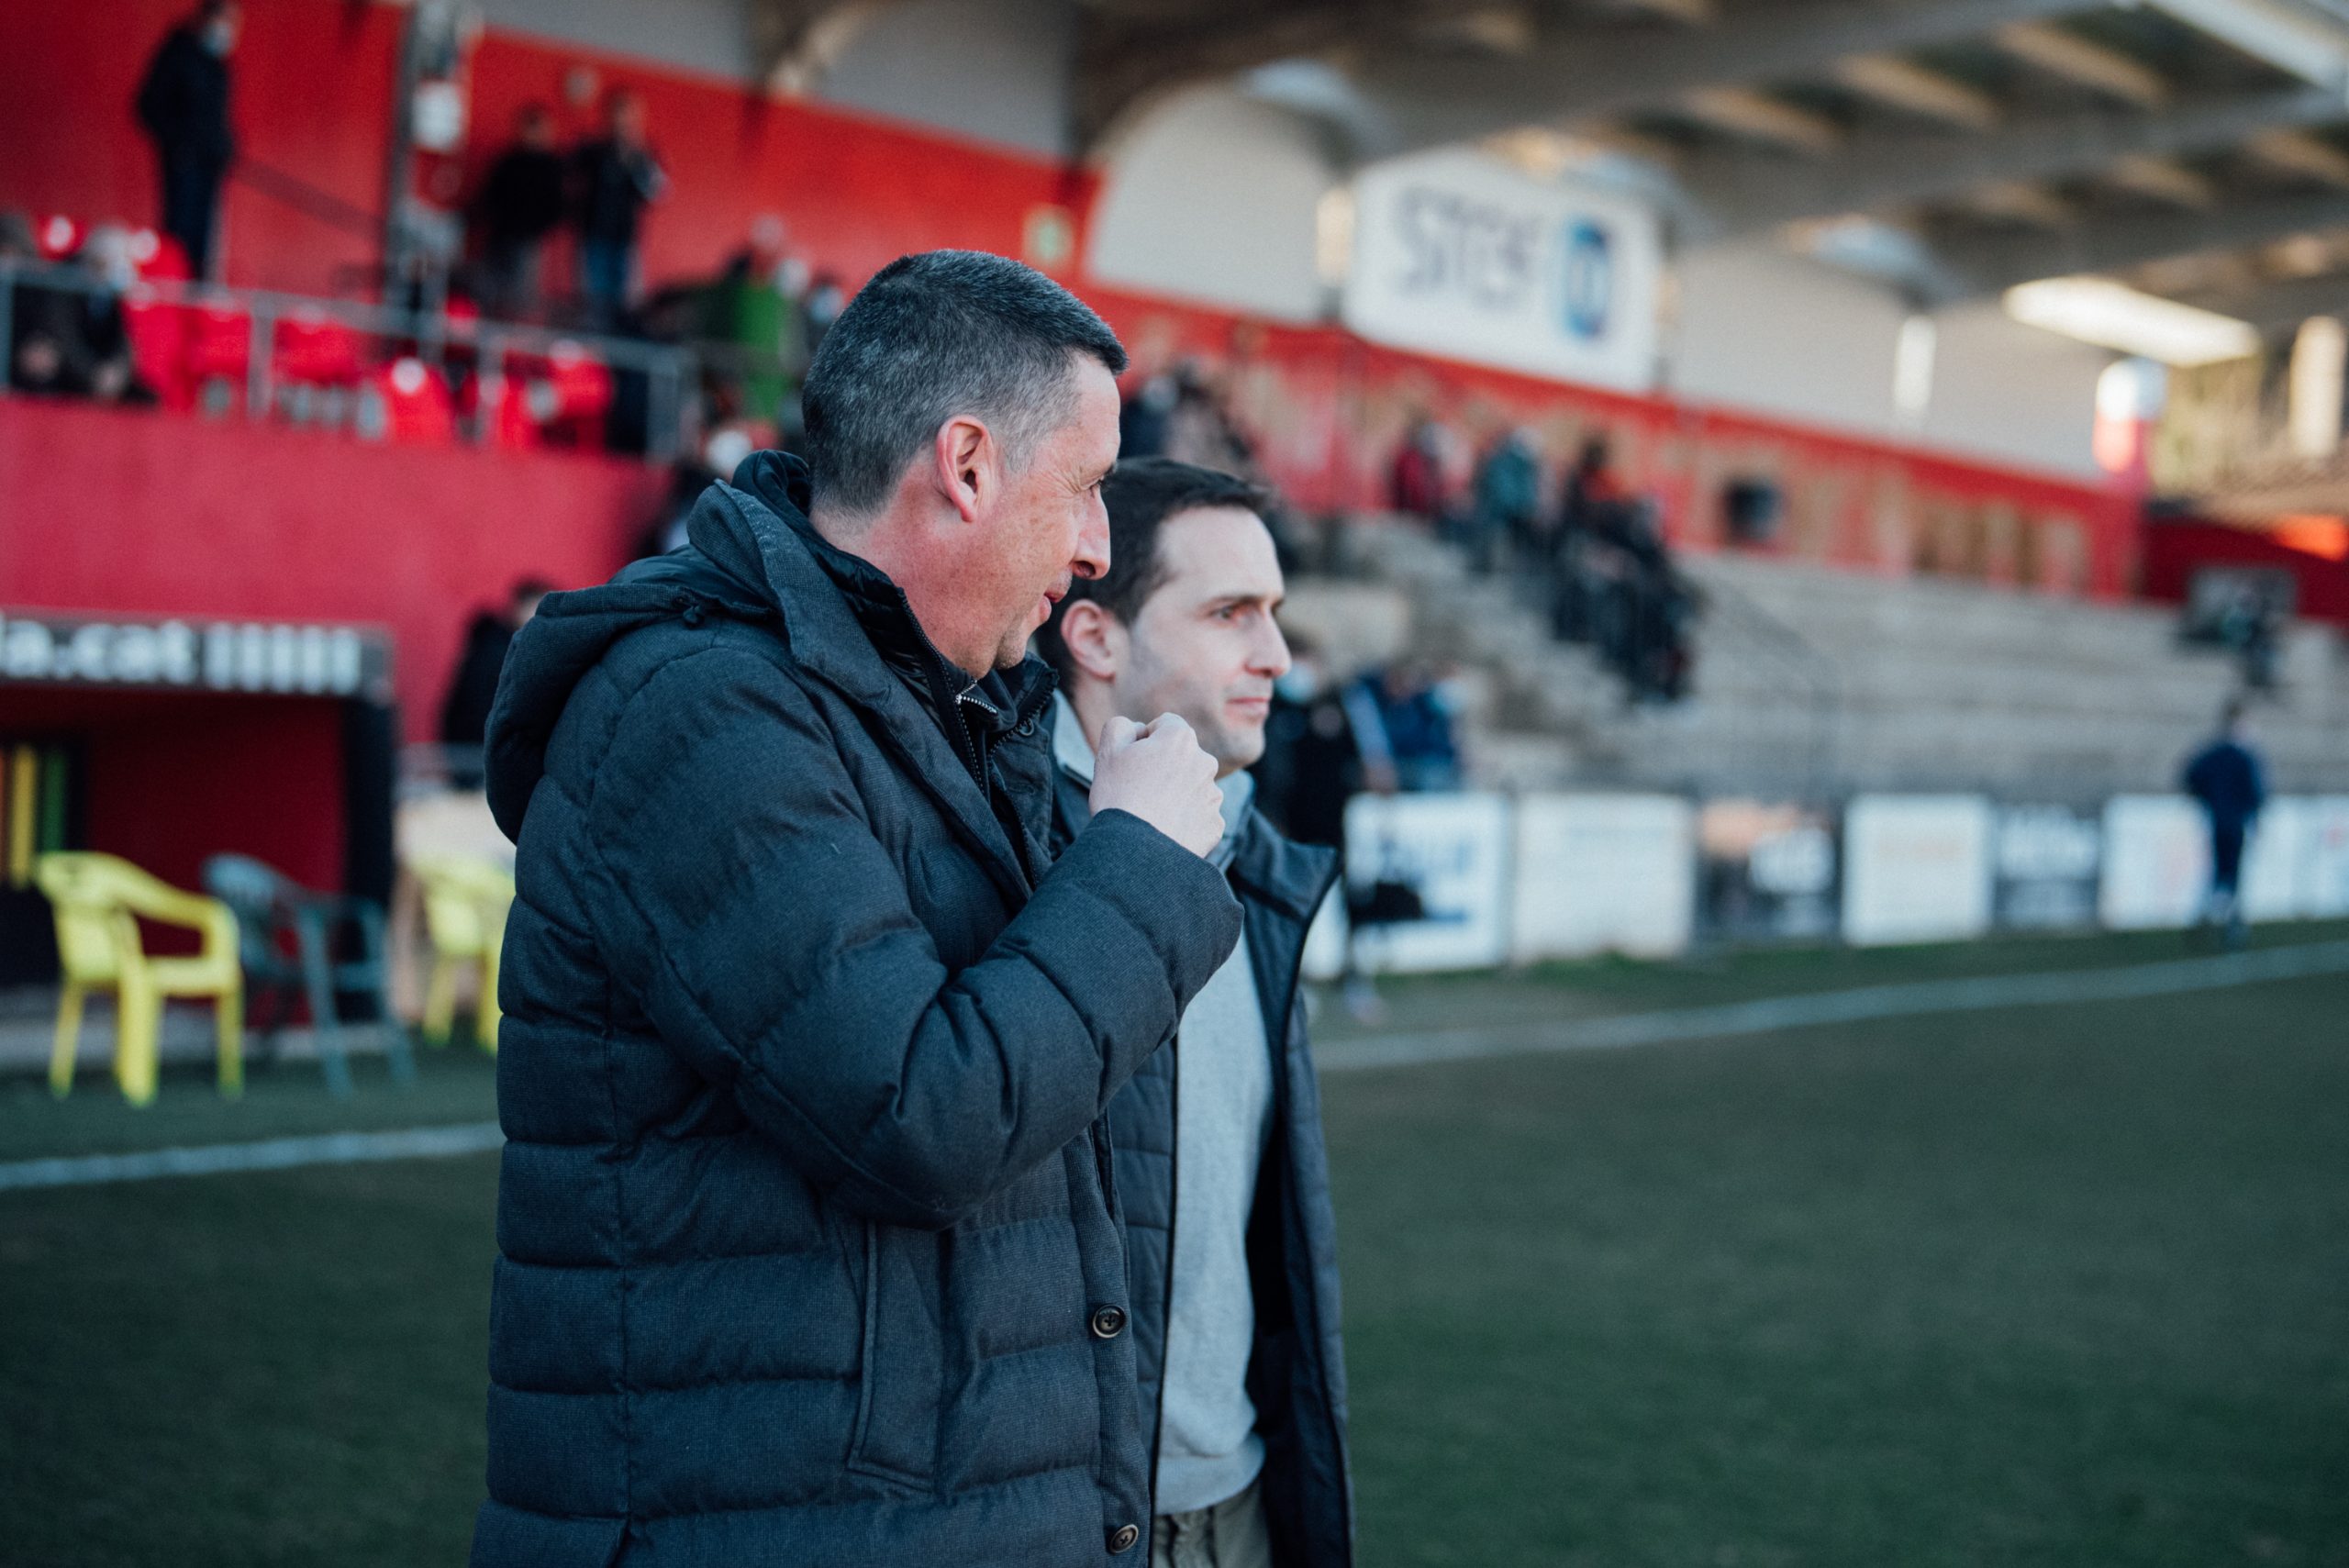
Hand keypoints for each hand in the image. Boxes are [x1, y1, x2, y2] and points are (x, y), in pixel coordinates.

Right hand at [1089, 713, 1224, 857]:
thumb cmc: (1118, 797)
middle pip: (1182, 756)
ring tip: (1151, 812)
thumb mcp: (1107, 750)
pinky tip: (1165, 830)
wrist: (1135, 853)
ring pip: (1192, 786)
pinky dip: (1185, 820)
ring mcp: (1213, 796)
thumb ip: (1122, 726)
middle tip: (1139, 789)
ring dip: (1176, 792)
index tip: (1132, 761)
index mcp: (1180, 738)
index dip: (1145, 740)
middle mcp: (1205, 763)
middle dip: (1165, 766)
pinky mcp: (1215, 825)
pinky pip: (1199, 816)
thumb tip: (1139, 729)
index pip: (1165, 725)